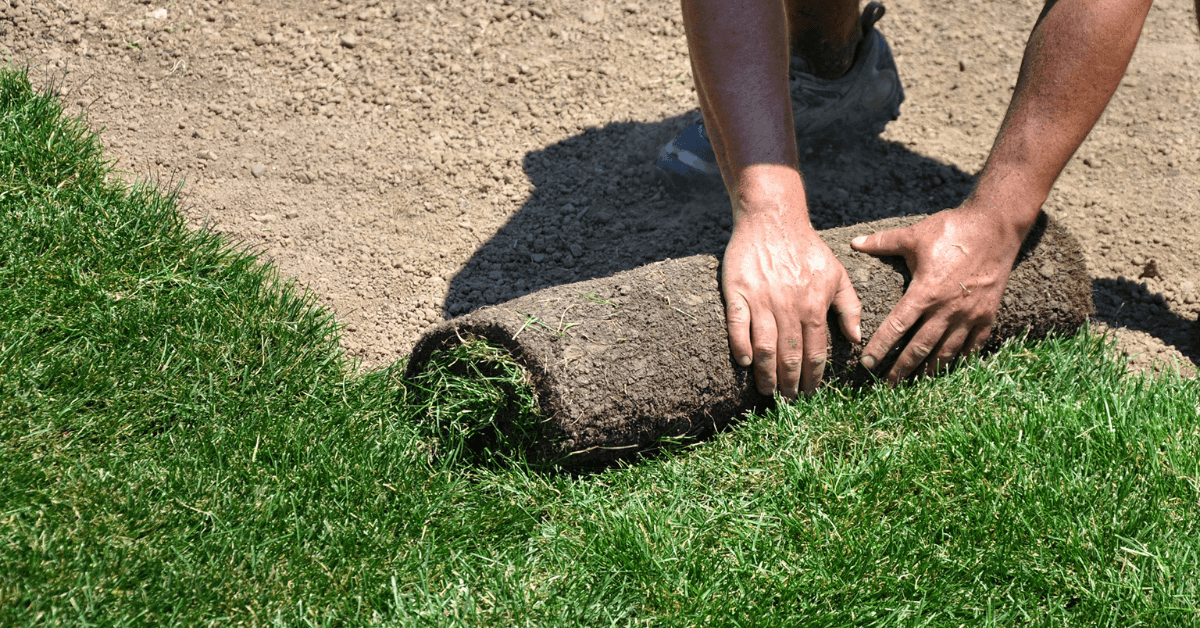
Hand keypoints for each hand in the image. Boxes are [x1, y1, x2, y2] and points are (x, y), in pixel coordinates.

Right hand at [723, 207, 861, 398]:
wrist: (773, 218)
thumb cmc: (807, 247)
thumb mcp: (837, 273)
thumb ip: (850, 306)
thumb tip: (856, 340)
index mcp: (814, 305)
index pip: (815, 351)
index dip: (813, 376)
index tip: (810, 393)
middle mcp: (789, 306)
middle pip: (790, 355)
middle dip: (790, 383)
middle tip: (788, 400)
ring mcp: (761, 300)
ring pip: (765, 347)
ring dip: (767, 374)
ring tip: (768, 391)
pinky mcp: (737, 292)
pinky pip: (738, 326)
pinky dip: (740, 346)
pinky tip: (745, 362)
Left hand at [850, 206, 1025, 383]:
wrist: (995, 225)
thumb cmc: (952, 229)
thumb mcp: (914, 235)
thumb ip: (882, 243)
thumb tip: (853, 243)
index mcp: (925, 292)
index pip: (897, 327)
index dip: (880, 347)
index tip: (866, 364)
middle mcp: (947, 308)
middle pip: (920, 347)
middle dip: (902, 369)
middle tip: (887, 386)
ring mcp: (969, 314)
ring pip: (946, 351)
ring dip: (929, 370)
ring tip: (916, 384)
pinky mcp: (988, 314)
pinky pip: (973, 345)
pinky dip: (961, 360)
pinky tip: (950, 370)